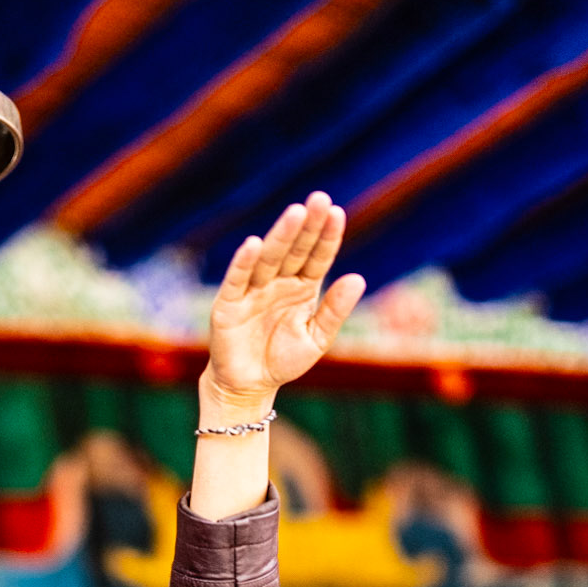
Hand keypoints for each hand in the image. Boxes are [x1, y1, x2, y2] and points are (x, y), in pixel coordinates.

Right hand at [203, 193, 364, 415]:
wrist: (248, 387)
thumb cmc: (282, 360)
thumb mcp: (316, 339)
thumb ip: (335, 310)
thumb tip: (359, 279)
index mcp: (302, 288)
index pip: (317, 257)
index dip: (326, 236)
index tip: (336, 213)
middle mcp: (278, 283)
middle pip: (295, 250)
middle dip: (306, 226)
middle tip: (318, 199)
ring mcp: (253, 291)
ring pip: (269, 259)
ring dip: (280, 236)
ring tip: (295, 213)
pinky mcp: (229, 304)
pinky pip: (237, 280)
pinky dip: (243, 263)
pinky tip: (253, 244)